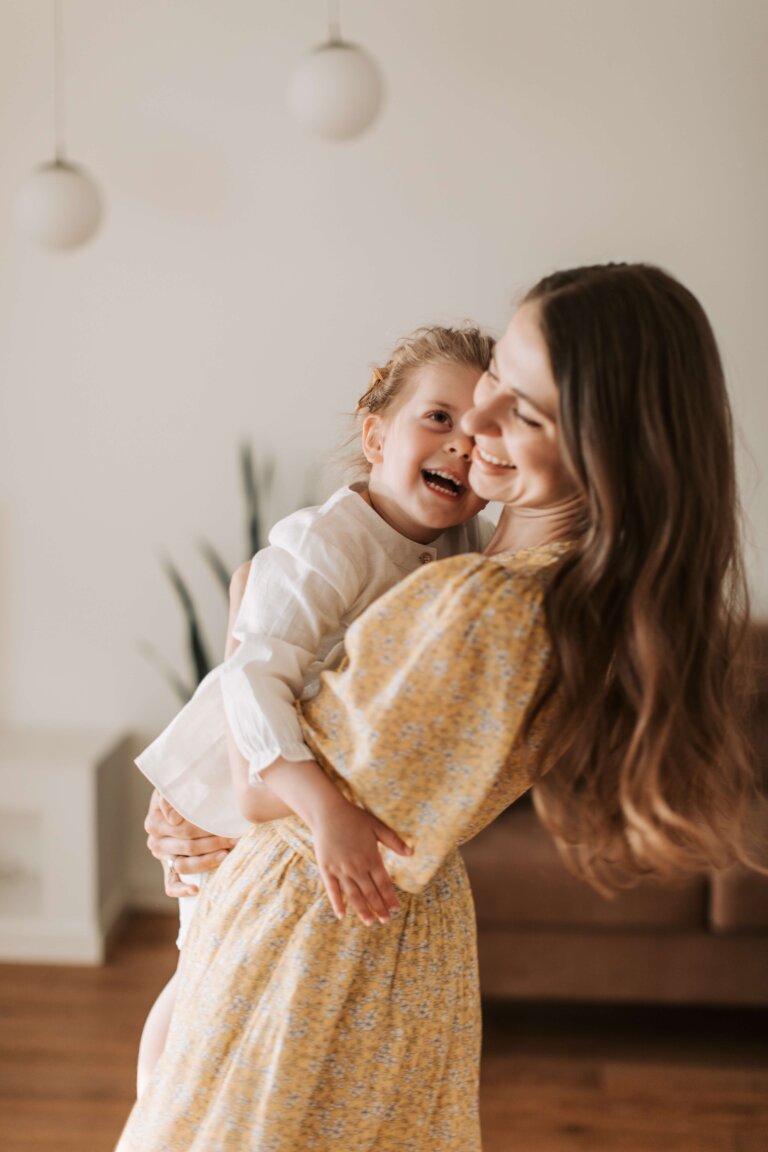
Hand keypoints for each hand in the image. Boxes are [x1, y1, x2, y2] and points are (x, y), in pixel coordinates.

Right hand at [145, 789, 238, 896]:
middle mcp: (156, 841)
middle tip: (235, 838)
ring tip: (226, 855)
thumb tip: (173, 819)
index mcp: (154, 822)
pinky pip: (170, 884)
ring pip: (184, 865)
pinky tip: (195, 890)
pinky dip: (181, 890)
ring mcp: (162, 857)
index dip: (206, 829)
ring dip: (207, 861)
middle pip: (188, 847)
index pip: (183, 830)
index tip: (226, 826)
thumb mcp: (175, 787)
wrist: (180, 796)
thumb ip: (169, 798)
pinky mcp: (168, 868)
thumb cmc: (182, 789)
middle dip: (214, 843)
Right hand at [311, 797, 412, 925]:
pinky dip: (337, 903)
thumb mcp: (377, 826)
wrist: (328, 813)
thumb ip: (394, 841)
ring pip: (354, 895)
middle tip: (385, 920)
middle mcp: (357, 867)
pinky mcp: (327, 869)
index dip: (390, 898)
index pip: (384, 883)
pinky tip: (342, 915)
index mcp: (371, 857)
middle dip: (379, 908)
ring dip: (362, 910)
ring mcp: (341, 869)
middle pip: (370, 893)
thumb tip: (411, 852)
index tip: (396, 909)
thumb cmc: (354, 818)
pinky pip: (333, 890)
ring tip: (370, 922)